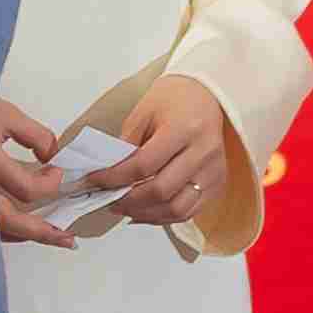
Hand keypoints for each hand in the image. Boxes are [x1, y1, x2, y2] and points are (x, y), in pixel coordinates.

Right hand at [0, 100, 82, 248]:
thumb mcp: (5, 114)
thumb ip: (35, 135)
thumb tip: (51, 157)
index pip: (27, 189)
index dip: (49, 184)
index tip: (57, 170)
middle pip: (10, 223)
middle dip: (43, 232)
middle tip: (68, 239)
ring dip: (23, 235)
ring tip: (50, 236)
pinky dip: (4, 229)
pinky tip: (20, 229)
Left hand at [105, 75, 241, 233]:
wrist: (206, 96)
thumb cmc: (175, 100)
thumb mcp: (143, 112)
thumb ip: (127, 144)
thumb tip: (108, 175)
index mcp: (184, 129)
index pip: (143, 165)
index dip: (115, 178)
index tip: (94, 181)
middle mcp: (203, 153)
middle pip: (161, 191)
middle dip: (128, 200)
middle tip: (108, 199)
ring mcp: (213, 172)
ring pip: (176, 209)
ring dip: (145, 214)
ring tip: (124, 208)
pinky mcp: (217, 184)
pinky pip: (188, 212)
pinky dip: (162, 217)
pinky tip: (143, 211)